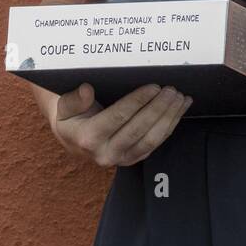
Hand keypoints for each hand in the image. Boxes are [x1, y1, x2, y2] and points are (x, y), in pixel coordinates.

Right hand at [52, 82, 191, 166]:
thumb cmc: (70, 115)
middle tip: (172, 89)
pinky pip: (156, 143)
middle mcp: (105, 153)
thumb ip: (74, 99)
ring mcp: (121, 159)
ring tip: (180, 98)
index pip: (118, 117)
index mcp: (87, 138)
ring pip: (151, 139)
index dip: (138, 101)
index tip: (154, 86)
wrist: (72, 137)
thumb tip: (87, 90)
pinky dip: (170, 125)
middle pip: (139, 130)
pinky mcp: (134, 159)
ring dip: (169, 117)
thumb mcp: (64, 105)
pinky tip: (180, 109)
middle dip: (159, 108)